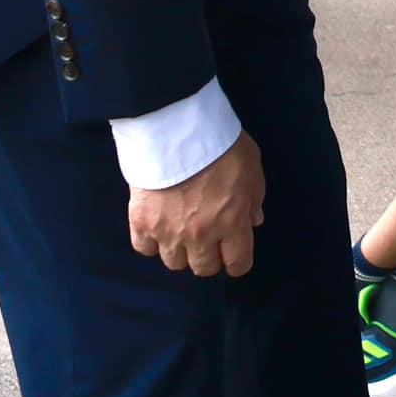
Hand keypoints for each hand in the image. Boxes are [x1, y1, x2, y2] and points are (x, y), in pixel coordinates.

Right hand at [128, 130, 265, 276]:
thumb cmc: (220, 144)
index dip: (237, 261)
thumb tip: (253, 221)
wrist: (176, 128)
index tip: (234, 254)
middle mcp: (200, 235)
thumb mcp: (252, 167)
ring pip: (174, 263)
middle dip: (210, 257)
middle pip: (204, 268)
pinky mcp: (141, 222)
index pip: (237, 264)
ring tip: (182, 231)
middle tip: (209, 239)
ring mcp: (168, 231)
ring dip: (181, 251)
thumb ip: (254, 198)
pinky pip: (144, 248)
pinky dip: (152, 242)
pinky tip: (159, 226)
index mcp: (232, 222)